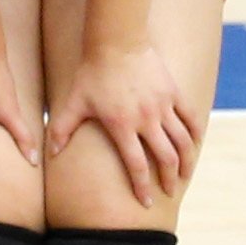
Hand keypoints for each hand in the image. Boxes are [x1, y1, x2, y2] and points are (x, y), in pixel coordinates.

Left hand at [52, 40, 199, 203]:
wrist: (116, 43)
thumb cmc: (91, 73)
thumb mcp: (73, 102)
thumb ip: (61, 130)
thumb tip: (50, 154)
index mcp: (122, 127)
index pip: (136, 165)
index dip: (142, 186)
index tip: (146, 202)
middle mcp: (147, 120)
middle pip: (165, 158)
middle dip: (168, 179)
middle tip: (169, 192)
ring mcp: (163, 107)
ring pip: (183, 141)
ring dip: (186, 161)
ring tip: (184, 174)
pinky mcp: (174, 93)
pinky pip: (191, 118)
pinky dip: (195, 133)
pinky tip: (195, 144)